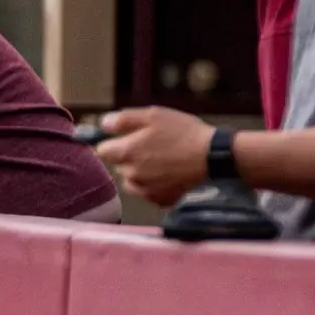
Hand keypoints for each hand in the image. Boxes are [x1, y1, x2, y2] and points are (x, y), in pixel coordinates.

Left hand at [95, 107, 213, 205]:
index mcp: (125, 153)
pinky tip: (169, 174)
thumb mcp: (153, 115)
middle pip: (118, 165)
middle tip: (152, 146)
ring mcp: (145, 190)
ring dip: (139, 171)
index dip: (112, 142)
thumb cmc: (183, 132)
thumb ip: (123, 120)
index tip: (125, 138)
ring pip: (131, 179)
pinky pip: (147, 191)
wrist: (212, 155)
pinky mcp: (159, 199)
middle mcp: (131, 174)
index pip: (102, 150)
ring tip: (162, 161)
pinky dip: (153, 184)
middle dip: (129, 156)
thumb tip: (102, 124)